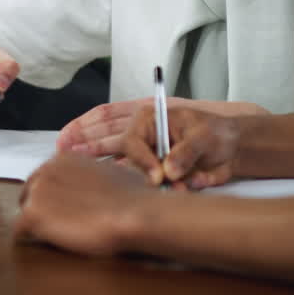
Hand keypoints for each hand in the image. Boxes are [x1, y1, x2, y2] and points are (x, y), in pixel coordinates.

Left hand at [15, 152, 152, 256]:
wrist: (133, 212)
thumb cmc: (133, 196)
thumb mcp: (113, 171)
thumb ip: (95, 173)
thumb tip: (99, 182)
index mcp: (64, 158)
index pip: (45, 179)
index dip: (54, 197)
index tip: (63, 209)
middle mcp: (46, 168)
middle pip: (29, 194)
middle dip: (41, 208)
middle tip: (59, 225)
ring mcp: (37, 190)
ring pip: (25, 212)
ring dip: (37, 224)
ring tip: (57, 235)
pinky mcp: (33, 214)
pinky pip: (20, 231)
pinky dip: (31, 239)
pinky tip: (48, 243)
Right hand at [57, 98, 268, 156]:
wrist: (232, 149)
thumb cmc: (218, 133)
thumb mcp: (206, 137)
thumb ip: (187, 152)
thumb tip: (169, 172)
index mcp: (152, 117)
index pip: (131, 136)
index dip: (140, 159)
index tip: (157, 176)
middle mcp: (143, 132)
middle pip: (107, 135)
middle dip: (83, 140)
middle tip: (61, 148)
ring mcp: (144, 150)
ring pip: (114, 154)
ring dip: (102, 162)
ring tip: (68, 155)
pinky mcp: (150, 167)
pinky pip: (129, 172)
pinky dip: (121, 177)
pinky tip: (99, 176)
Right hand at [122, 106, 244, 188]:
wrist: (232, 147)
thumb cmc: (215, 131)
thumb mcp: (204, 135)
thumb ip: (186, 151)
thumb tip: (169, 171)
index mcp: (149, 122)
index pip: (131, 142)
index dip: (142, 160)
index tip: (158, 176)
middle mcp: (145, 144)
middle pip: (134, 166)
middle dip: (157, 179)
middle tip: (178, 185)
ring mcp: (153, 163)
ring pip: (151, 182)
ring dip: (174, 186)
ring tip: (198, 177)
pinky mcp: (163, 180)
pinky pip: (167, 190)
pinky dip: (186, 188)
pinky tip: (202, 177)